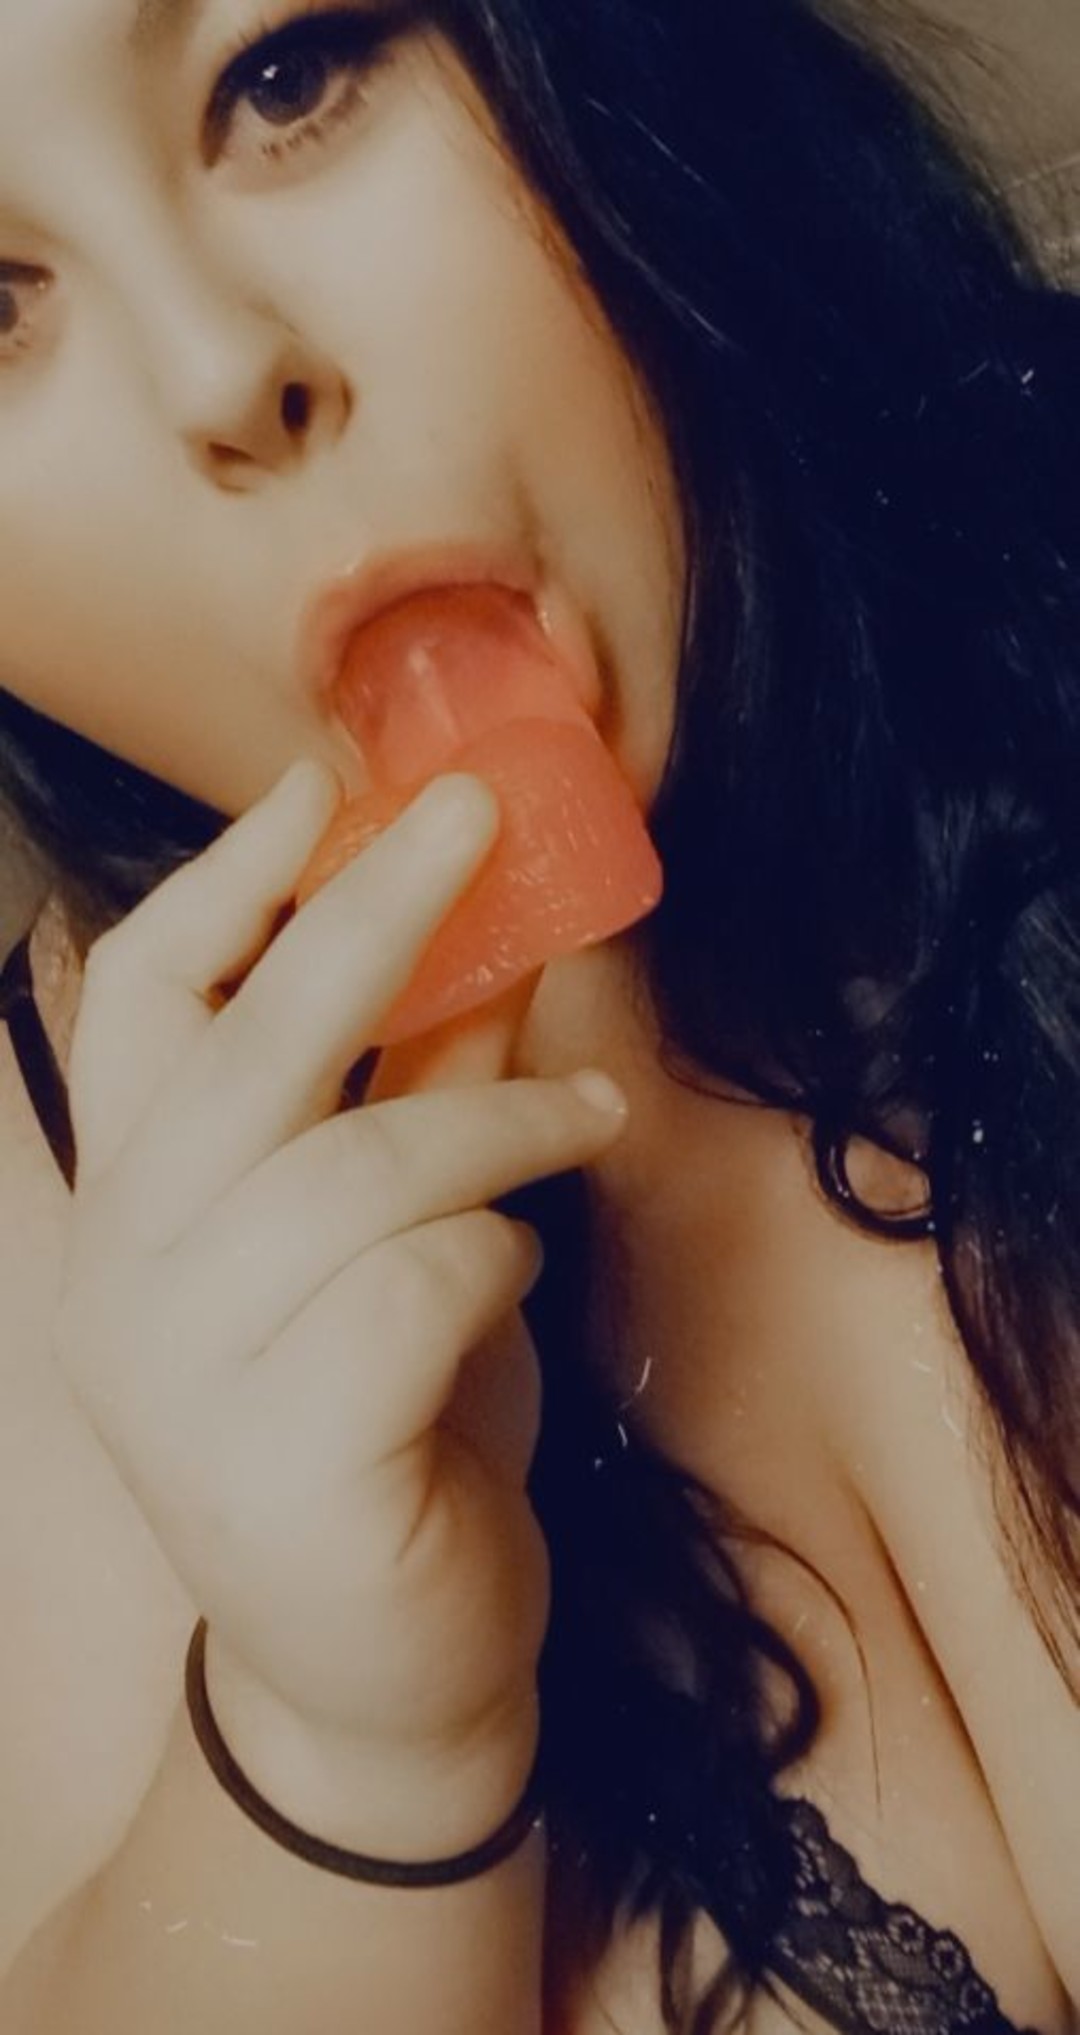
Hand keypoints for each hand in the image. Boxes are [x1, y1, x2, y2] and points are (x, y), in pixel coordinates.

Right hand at [53, 760, 627, 1844]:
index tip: (317, 787)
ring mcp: (183, 1379)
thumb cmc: (386, 1422)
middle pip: (243, 1049)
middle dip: (369, 910)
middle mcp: (121, 1284)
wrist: (382, 1668)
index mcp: (128, 1209)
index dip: (223, 882)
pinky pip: (420, 1282)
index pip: (134, 1003)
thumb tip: (489, 931)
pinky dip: (498, 1253)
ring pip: (357, 1166)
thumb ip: (416, 1087)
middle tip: (477, 808)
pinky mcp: (281, 1462)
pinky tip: (518, 1273)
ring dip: (496, 1119)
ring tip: (584, 1111)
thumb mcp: (394, 1230)